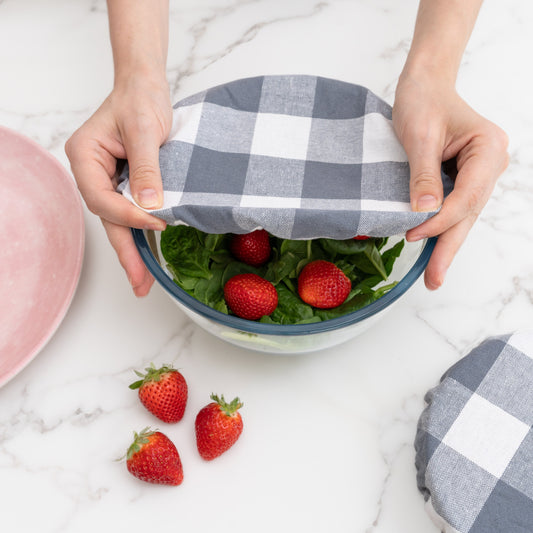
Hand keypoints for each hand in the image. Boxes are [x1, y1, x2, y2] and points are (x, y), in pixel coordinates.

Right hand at [66, 76, 171, 295]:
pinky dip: (142, 233)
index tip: (158, 221)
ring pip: (119, 220)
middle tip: (140, 282)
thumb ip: (147, 167)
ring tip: (143, 281)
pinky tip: (149, 255)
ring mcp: (108, 180)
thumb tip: (150, 205)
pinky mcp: (126, 184)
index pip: (102, 197)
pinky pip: (132, 213)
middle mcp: (92, 173)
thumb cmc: (141, 99)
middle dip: (125, 251)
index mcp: (85, 156)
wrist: (146, 87)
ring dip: (133, 249)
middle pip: (108, 218)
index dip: (128, 214)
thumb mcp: (145, 129)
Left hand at [392, 71, 508, 289]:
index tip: (413, 233)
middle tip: (434, 280)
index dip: (440, 219)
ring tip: (433, 275)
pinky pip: (453, 208)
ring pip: (462, 215)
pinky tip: (431, 248)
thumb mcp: (419, 136)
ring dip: (445, 243)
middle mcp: (489, 164)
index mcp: (488, 148)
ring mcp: (478, 173)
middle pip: (468, 213)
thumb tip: (423, 213)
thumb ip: (423, 175)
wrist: (422, 85)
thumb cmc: (422, 100)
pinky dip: (440, 227)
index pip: (467, 195)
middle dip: (449, 247)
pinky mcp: (462, 178)